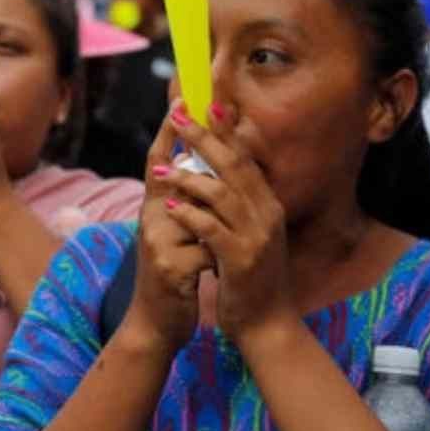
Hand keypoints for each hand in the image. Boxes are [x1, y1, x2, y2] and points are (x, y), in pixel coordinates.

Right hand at [119, 102, 212, 353]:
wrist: (158, 324)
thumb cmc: (173, 274)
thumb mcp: (176, 234)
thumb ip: (186, 202)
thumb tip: (204, 166)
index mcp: (154, 208)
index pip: (158, 160)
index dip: (168, 129)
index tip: (181, 97)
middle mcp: (149, 218)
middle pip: (171, 172)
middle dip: (190, 141)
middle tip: (208, 108)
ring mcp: (156, 242)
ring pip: (198, 212)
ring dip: (217, 218)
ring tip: (228, 221)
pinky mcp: (169, 268)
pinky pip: (206, 249)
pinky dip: (219, 258)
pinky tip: (221, 272)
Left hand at [151, 101, 295, 345]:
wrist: (268, 326)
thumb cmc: (252, 278)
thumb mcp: (251, 234)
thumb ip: (239, 203)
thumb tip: (219, 170)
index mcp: (267, 204)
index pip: (245, 157)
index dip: (224, 130)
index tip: (203, 104)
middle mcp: (266, 214)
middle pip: (233, 164)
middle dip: (204, 137)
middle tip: (179, 117)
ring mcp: (256, 237)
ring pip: (221, 192)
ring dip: (188, 177)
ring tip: (161, 171)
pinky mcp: (242, 260)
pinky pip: (212, 228)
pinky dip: (190, 214)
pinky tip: (171, 206)